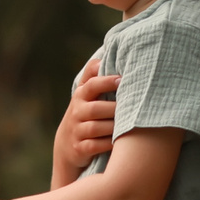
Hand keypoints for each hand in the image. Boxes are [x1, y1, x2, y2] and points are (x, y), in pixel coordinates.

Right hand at [53, 60, 119, 182]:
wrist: (67, 145)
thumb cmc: (86, 113)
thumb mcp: (85, 94)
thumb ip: (94, 74)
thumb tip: (108, 51)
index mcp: (81, 96)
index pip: (91, 85)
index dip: (106, 82)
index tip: (122, 80)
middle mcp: (77, 112)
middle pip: (96, 108)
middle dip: (114, 109)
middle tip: (132, 108)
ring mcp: (77, 131)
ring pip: (97, 128)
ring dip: (114, 127)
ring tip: (130, 126)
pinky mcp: (80, 148)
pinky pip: (96, 146)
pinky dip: (109, 144)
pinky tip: (121, 143)